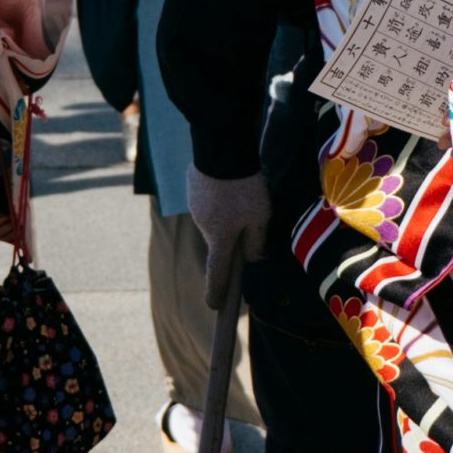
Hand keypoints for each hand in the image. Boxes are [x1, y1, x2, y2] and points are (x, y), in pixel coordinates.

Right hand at [187, 167, 269, 311]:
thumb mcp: (260, 216)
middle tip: (252, 213)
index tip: (214, 305)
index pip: (217, 272)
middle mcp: (203, 225)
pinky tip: (231, 181)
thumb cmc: (244, 186)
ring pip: (215, 218)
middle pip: (220, 239)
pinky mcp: (193, 188)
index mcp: (219, 237)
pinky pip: (209, 200)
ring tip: (243, 191)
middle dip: (233, 235)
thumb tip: (251, 258)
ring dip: (228, 212)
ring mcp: (195, 206)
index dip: (217, 290)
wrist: (222, 147)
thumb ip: (256, 242)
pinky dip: (220, 196)